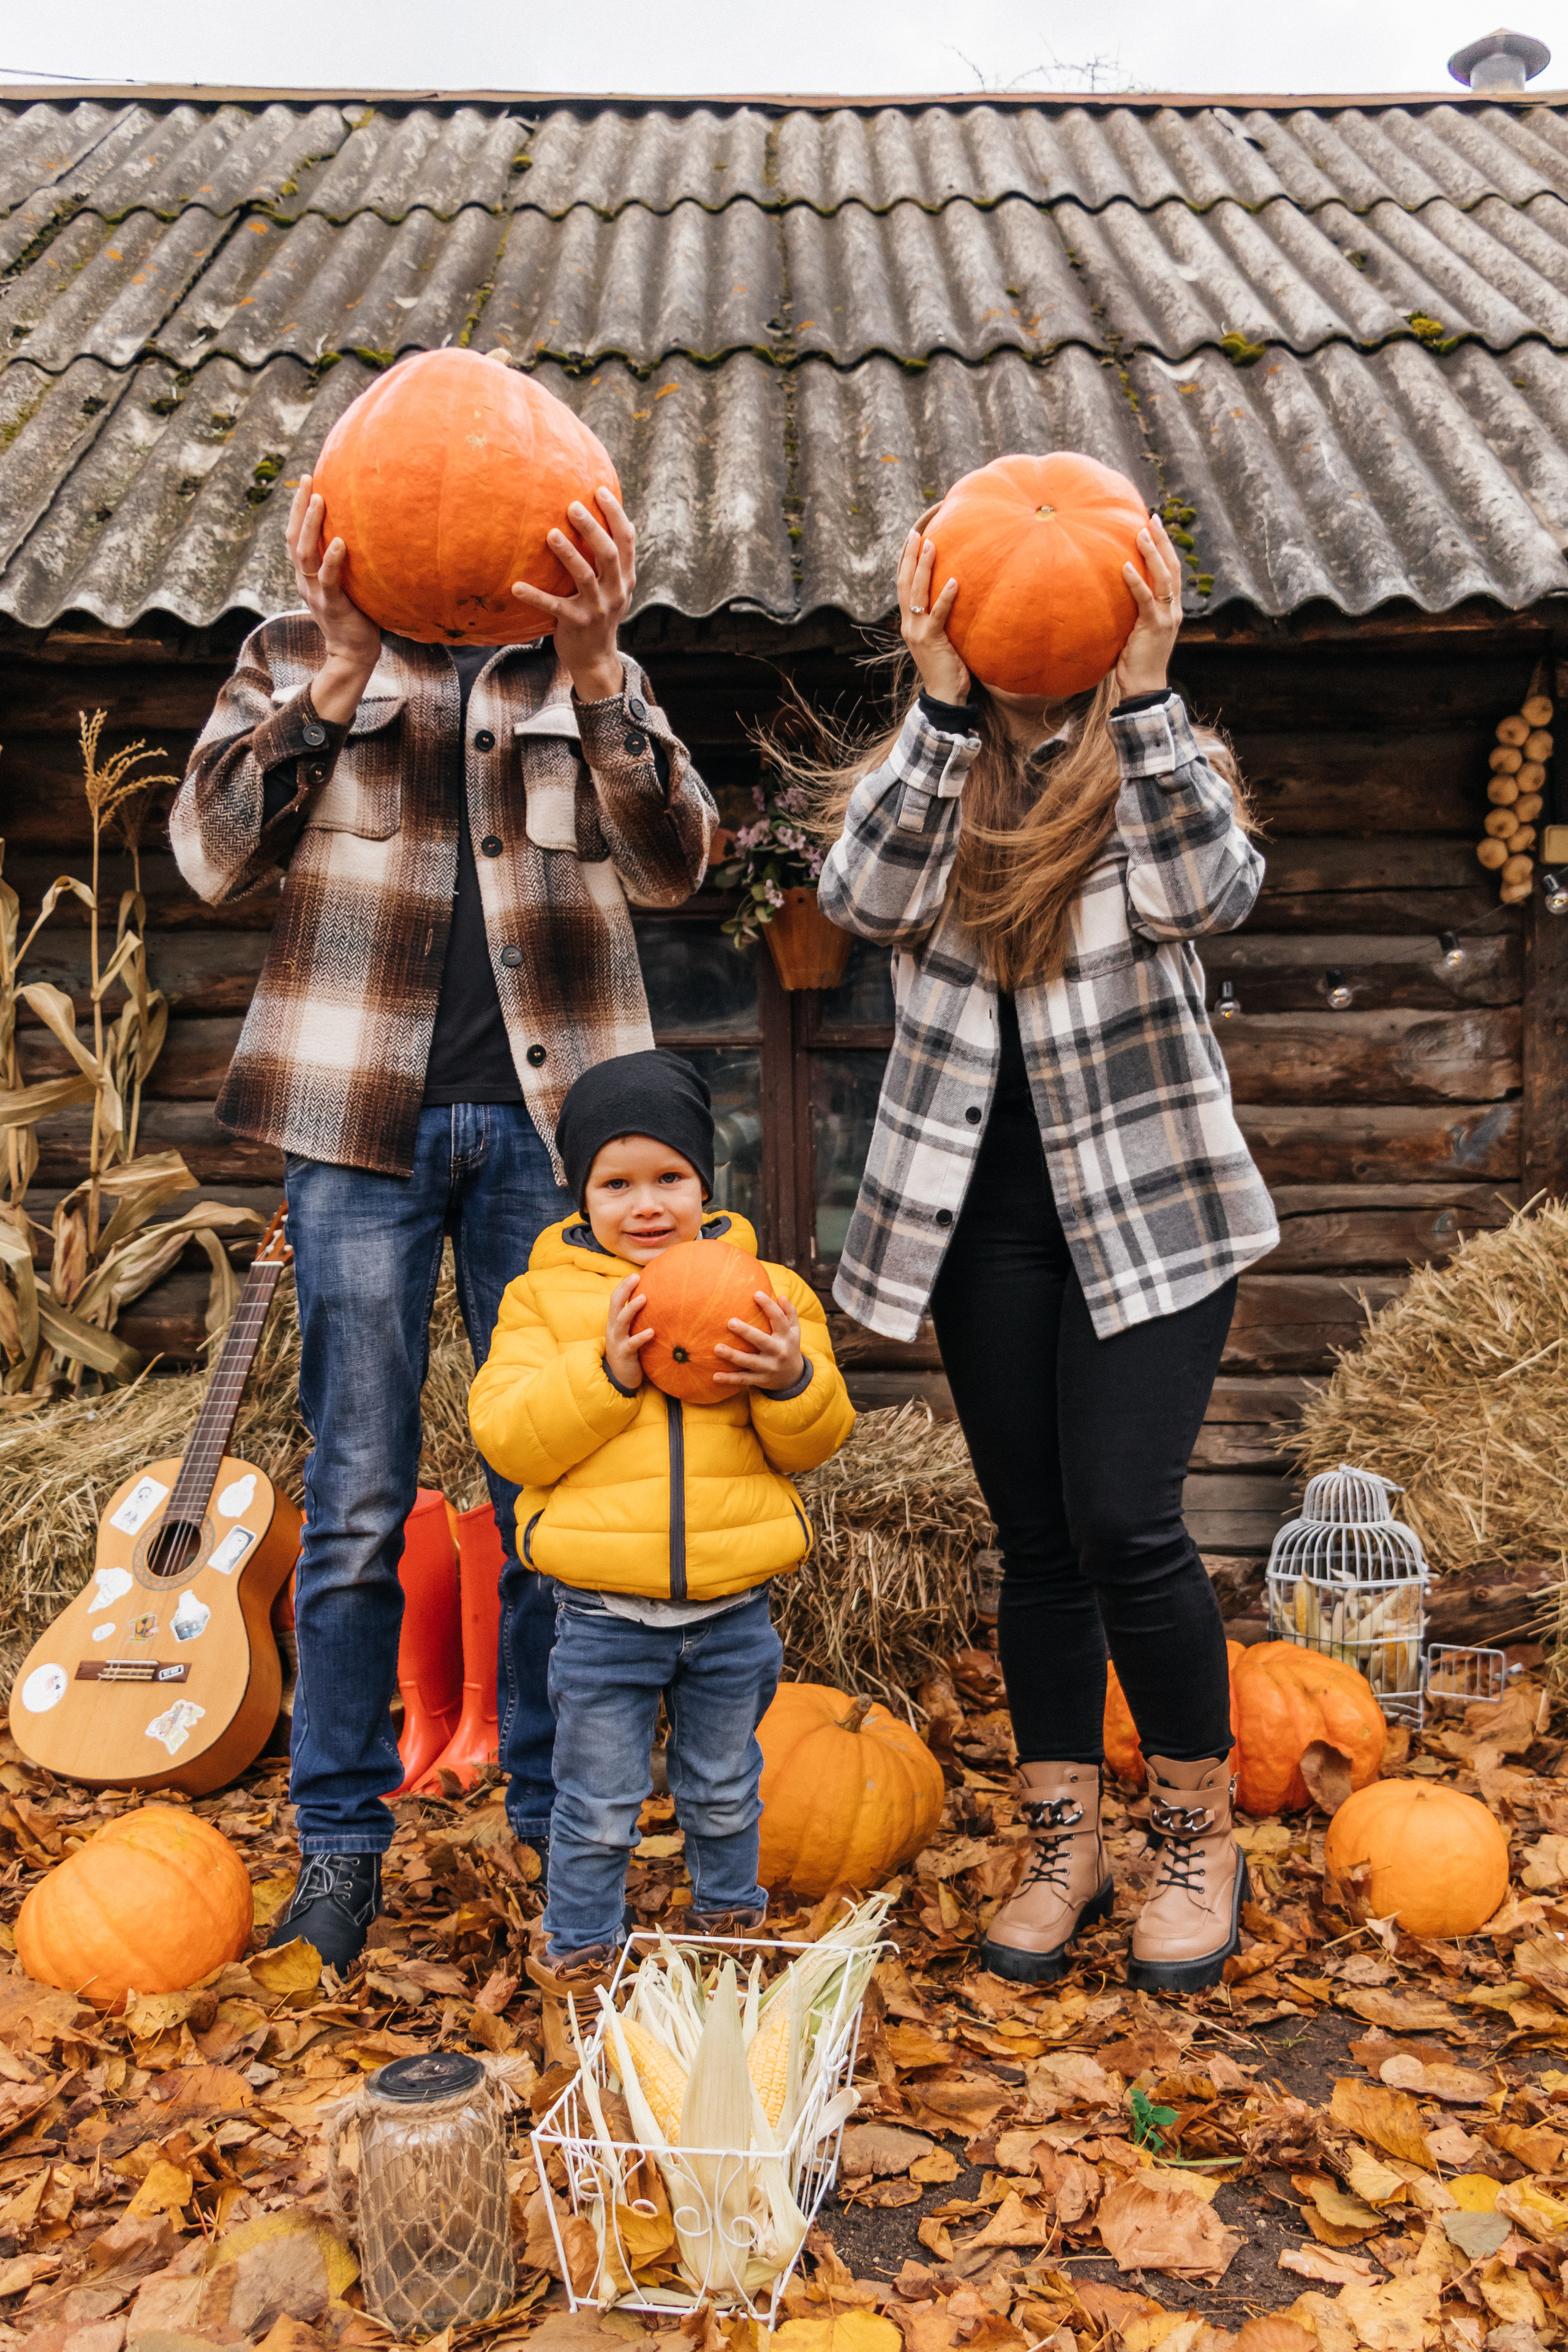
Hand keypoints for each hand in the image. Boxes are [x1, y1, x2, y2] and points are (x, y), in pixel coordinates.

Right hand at [285, 475, 379, 724]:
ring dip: (310, 526)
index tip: (306, 481)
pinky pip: (328, 580)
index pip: (295, 535)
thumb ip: (346, 562)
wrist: (353, 653)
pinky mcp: (332, 606)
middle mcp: (305, 581)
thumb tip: (364, 531)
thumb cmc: (356, 615)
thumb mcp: (346, 583)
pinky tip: (341, 542)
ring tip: (319, 500)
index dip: (297, 508)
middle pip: (294, 538)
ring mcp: (315, 593)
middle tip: (307, 479)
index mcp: (306, 574)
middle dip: (298, 507)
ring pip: (305, 554)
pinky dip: (333, 560)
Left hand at [512, 488, 633, 703]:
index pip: (626, 539)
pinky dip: (535, 596)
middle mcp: (616, 591)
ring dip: (568, 554)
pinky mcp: (577, 623)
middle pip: (608, 553)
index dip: (615, 514)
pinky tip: (515, 587)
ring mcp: (598, 608)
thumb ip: (608, 561)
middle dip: (592, 528)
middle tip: (572, 506)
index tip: (600, 490)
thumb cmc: (598, 613)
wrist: (595, 657)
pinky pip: (554, 607)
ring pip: (585, 576)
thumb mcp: (612, 587)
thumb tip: (591, 518)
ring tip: (550, 534)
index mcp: (626, 577)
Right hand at [604, 1273, 651, 1391]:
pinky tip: (652, 1331)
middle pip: (615, 1305)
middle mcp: (613, 1329)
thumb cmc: (628, 1353)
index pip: (615, 1300)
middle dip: (624, 1290)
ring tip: (644, 1298)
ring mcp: (617, 1341)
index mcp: (615, 1323)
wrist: (619, 1379)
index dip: (623, 1287)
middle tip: (636, 1277)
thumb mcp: (629, 1334)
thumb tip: (654, 1304)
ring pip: (621, 1321)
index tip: (634, 1274)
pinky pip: (632, 1344)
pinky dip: (641, 1337)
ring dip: (632, 1309)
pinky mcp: (624, 1354)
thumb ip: (636, 1321)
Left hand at [713, 1292, 804, 1391]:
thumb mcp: (794, 1330)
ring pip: (749, 1362)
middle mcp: (778, 1352)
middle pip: (762, 1341)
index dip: (769, 1306)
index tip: (756, 1293)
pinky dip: (729, 1379)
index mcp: (786, 1336)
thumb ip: (789, 1312)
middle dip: (747, 1332)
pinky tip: (714, 1376)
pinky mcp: (760, 1379)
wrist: (793, 1376)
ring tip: (716, 1348)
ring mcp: (769, 1367)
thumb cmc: (788, 1345)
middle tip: (730, 1322)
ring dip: (733, 1355)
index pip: (779, 1319)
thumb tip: (780, 1296)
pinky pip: (743, 1379)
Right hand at [899, 526, 969, 705]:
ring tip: (932, 545)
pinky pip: (938, 614)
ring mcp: (917, 632)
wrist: (943, 695)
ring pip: (917, 593)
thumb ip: (941, 618)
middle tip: (915, 533)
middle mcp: (908, 624)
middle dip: (909, 556)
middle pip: (905, 583)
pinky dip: (945, 597)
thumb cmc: (947, 666)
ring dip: (924, 567)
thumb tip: (956, 595)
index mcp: (908, 622)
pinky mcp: (931, 640)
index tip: (912, 540)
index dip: (905, 562)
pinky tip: (955, 581)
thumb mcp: (941, 638)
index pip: (903, 586)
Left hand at [1116, 516, 1183, 696]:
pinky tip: (1126, 566)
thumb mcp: (1136, 630)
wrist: (1145, 687)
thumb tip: (1112, 594)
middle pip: (1173, 567)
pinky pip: (1146, 599)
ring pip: (1165, 577)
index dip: (1166, 548)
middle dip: (1163, 541)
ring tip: (1141, 532)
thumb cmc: (1136, 661)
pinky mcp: (1154, 626)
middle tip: (1152, 517)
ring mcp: (1167, 617)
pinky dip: (1137, 581)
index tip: (1155, 527)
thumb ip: (1132, 611)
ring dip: (1153, 552)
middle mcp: (1174, 609)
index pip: (1173, 571)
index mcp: (1172, 608)